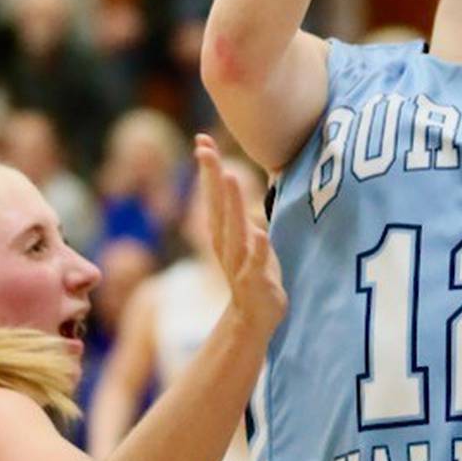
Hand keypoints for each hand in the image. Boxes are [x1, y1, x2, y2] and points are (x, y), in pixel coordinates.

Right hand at [195, 136, 285, 334]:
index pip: (213, 195)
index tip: (201, 140)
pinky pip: (256, 263)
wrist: (252, 320)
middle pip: (217, 206)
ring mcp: (239, 263)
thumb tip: (234, 185)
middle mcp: (226, 244)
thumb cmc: (253, 273)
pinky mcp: (255, 282)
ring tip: (229, 177)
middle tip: (205, 149)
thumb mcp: (247, 238)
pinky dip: (257, 249)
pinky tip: (259, 233)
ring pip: (234, 230)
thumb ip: (240, 214)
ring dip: (232, 205)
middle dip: (211, 177)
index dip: (208, 168)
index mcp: (224, 232)